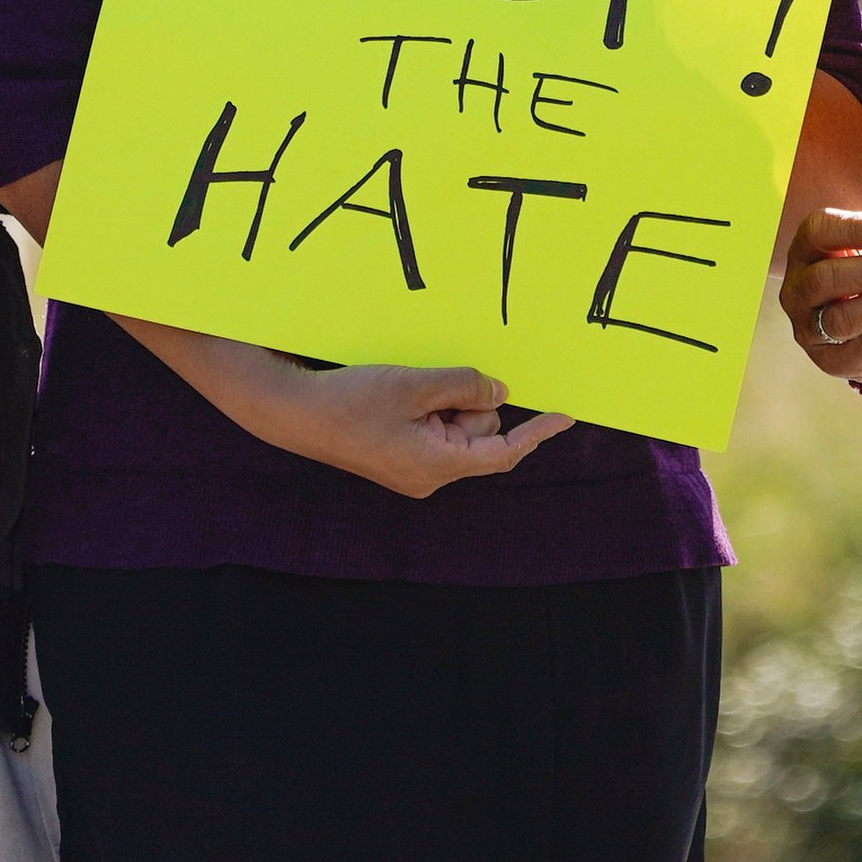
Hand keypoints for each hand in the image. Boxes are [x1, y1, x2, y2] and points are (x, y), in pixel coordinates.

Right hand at [247, 360, 574, 498]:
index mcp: (439, 466)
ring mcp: (413, 469)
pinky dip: (427, 406)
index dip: (537, 432)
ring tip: (402, 389)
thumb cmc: (353, 400)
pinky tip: (398, 395)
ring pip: (455, 426)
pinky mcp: (398, 457)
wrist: (295, 413)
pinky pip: (432, 427)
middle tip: (426, 384)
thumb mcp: (416, 384)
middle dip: (466, 401)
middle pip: (478, 431)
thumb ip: (464, 386)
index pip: (504, 451)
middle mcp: (431, 476)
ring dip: (442, 400)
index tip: (566, 415)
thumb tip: (501, 392)